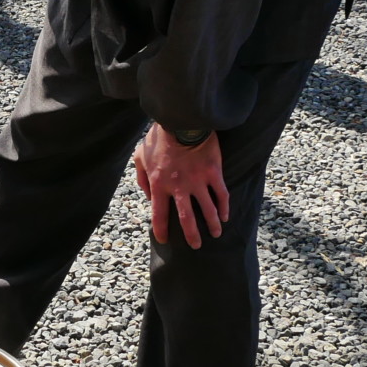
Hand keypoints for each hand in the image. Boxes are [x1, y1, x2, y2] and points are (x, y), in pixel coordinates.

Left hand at [131, 126, 228, 249]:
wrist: (180, 120)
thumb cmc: (158, 138)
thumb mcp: (140, 157)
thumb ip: (142, 178)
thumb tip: (147, 195)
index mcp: (159, 184)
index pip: (159, 215)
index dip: (161, 230)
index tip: (164, 240)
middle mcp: (178, 187)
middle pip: (186, 219)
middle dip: (191, 236)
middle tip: (196, 246)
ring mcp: (198, 181)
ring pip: (207, 210)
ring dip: (212, 225)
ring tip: (216, 234)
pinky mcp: (213, 173)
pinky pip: (221, 195)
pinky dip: (224, 208)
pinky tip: (225, 216)